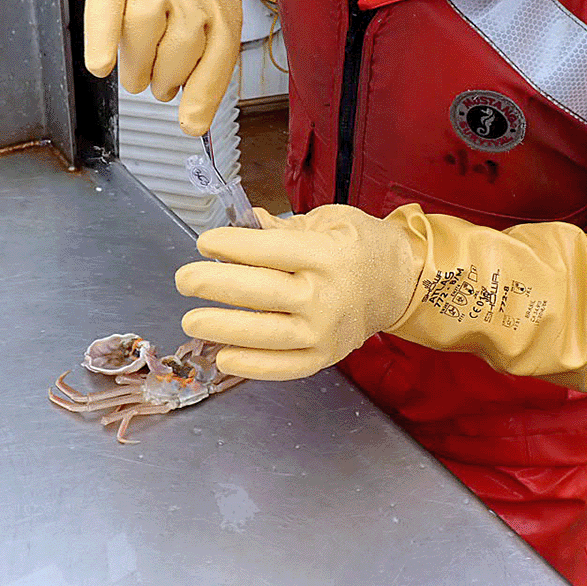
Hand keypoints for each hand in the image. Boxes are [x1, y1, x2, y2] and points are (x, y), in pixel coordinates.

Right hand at [84, 0, 240, 135]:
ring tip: (138, 74)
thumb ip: (208, 72)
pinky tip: (100, 66)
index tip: (191, 125)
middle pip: (180, 48)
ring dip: (138, 68)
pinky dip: (101, 41)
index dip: (202, 96)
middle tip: (160, 85)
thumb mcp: (212, 25)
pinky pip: (106, 10)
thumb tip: (193, 124)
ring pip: (144, 32)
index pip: (218, 56)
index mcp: (222, 5)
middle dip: (167, 79)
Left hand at [176, 205, 424, 379]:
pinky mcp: (326, 355)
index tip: (205, 243)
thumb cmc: (360, 245)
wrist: (402, 282)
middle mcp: (326, 295)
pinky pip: (285, 366)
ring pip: (266, 334)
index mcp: (327, 254)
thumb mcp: (329, 220)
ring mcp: (326, 331)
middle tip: (184, 279)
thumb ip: (284, 226)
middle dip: (215, 285)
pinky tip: (223, 357)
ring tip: (191, 321)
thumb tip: (244, 223)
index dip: (232, 246)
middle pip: (261, 292)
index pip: (270, 250)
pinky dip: (253, 366)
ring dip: (224, 328)